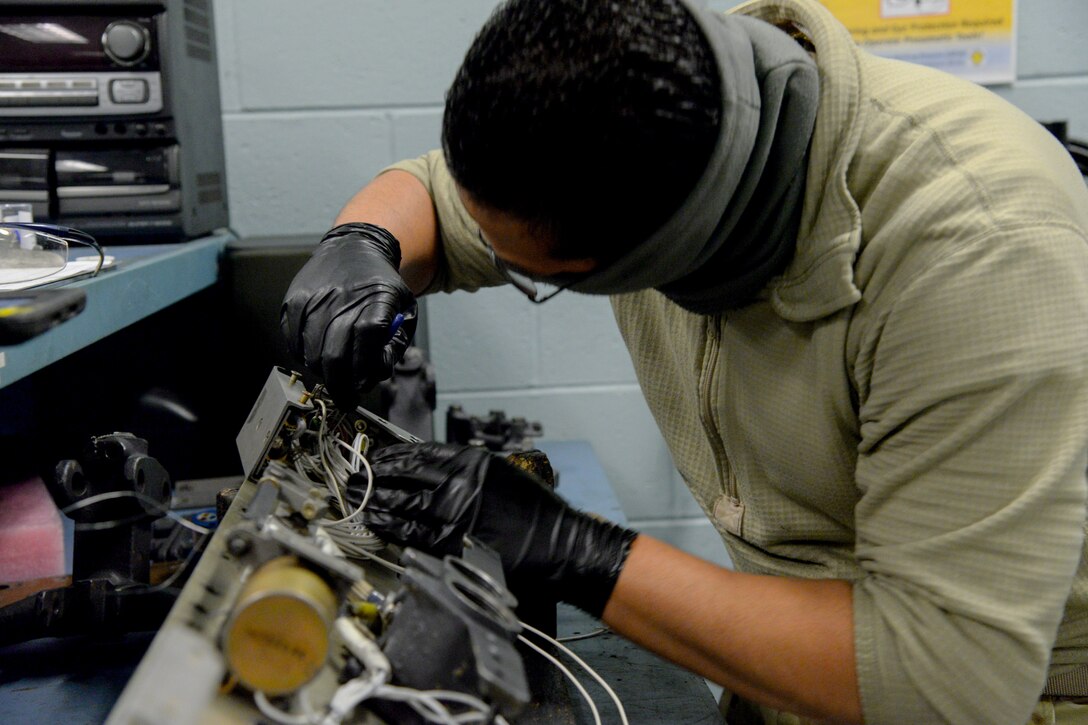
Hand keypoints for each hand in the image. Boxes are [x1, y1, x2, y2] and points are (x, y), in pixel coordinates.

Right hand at [281, 223, 417, 405]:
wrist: (351, 249)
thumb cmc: (380, 286)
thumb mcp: (404, 308)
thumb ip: (396, 344)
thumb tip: (375, 374)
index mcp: (376, 298)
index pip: (367, 340)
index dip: (364, 369)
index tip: (363, 387)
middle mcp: (342, 298)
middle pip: (335, 355)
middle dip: (341, 386)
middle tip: (346, 398)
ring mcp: (313, 300)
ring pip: (312, 355)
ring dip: (323, 372)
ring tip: (334, 371)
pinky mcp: (293, 302)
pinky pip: (293, 344)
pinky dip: (305, 356)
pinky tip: (318, 353)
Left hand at [356, 442, 637, 617]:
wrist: (556, 544)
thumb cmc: (534, 511)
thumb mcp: (501, 475)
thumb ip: (467, 470)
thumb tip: (431, 470)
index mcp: (472, 461)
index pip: (420, 453)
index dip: (393, 455)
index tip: (377, 457)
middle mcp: (459, 482)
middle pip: (404, 475)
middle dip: (375, 475)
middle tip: (356, 477)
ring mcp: (453, 512)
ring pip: (402, 502)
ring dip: (375, 499)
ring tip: (358, 498)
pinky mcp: (451, 542)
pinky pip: (409, 532)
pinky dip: (388, 525)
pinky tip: (374, 521)